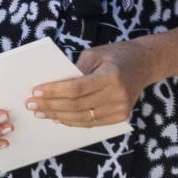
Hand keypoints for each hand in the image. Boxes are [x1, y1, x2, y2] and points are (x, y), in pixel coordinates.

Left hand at [27, 41, 151, 126]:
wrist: (146, 62)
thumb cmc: (117, 54)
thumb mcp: (96, 54)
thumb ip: (76, 70)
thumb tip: (52, 87)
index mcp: (111, 76)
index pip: (76, 88)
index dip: (54, 92)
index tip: (35, 92)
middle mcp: (117, 95)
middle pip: (76, 106)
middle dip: (50, 106)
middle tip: (31, 105)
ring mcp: (120, 108)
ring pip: (82, 118)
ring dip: (58, 116)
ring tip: (41, 112)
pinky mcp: (120, 116)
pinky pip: (91, 123)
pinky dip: (73, 121)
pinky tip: (59, 117)